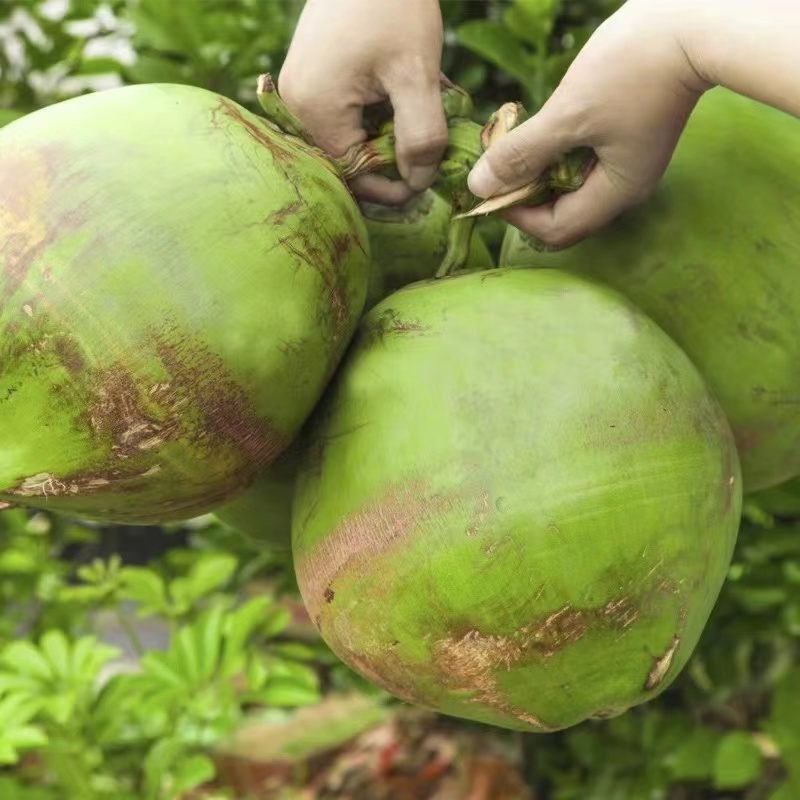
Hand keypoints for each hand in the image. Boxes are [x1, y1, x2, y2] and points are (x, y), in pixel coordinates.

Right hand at [279, 0, 447, 204]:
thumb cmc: (393, 5)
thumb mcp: (416, 73)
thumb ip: (420, 134)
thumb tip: (418, 182)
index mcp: (314, 110)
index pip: (353, 174)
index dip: (390, 188)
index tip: (425, 183)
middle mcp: (297, 106)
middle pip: (349, 160)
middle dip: (390, 161)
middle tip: (428, 150)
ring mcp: (301, 89)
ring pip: (349, 139)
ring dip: (387, 137)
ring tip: (418, 114)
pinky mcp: (313, 77)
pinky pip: (345, 116)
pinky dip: (376, 116)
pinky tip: (401, 97)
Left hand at [468, 0, 709, 247]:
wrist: (696, 20)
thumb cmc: (634, 67)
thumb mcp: (569, 113)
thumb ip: (523, 154)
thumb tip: (479, 188)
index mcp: (616, 193)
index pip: (554, 230)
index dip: (516, 214)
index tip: (489, 186)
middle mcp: (624, 188)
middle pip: (561, 214)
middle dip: (524, 195)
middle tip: (497, 163)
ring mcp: (628, 164)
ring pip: (568, 188)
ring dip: (536, 172)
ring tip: (514, 143)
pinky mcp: (626, 140)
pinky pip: (580, 163)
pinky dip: (554, 154)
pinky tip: (540, 129)